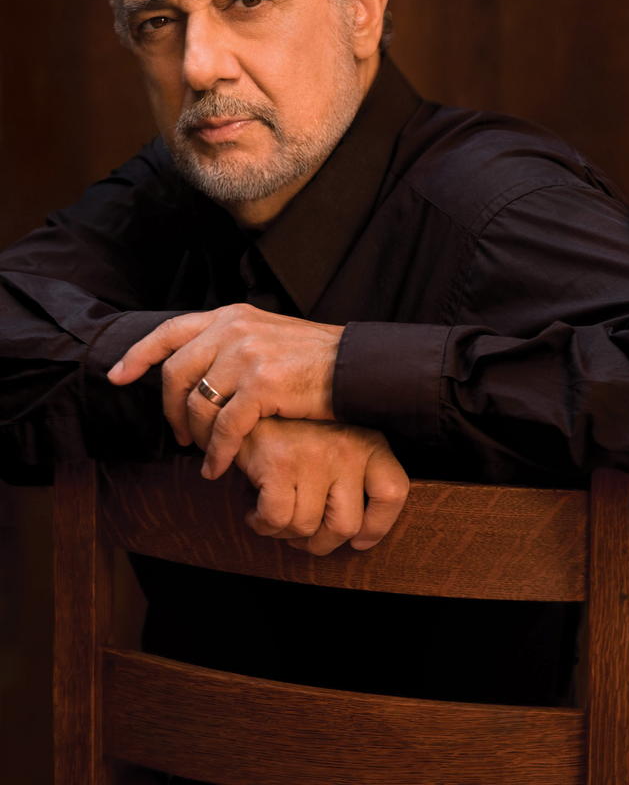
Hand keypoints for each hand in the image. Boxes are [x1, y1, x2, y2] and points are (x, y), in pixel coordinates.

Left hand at [106, 304, 344, 477]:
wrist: (355, 368)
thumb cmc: (315, 359)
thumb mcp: (268, 335)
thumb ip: (232, 342)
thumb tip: (199, 367)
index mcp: (231, 316)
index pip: (170, 330)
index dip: (138, 355)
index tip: (118, 376)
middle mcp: (232, 330)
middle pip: (175, 373)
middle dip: (170, 411)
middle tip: (180, 436)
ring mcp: (245, 356)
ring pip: (197, 404)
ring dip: (197, 437)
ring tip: (205, 455)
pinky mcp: (261, 385)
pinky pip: (224, 427)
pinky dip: (218, 453)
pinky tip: (219, 468)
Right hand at [236, 417, 409, 554]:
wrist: (247, 410)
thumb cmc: (293, 437)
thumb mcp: (337, 446)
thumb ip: (354, 480)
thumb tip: (360, 538)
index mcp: (368, 442)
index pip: (392, 492)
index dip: (377, 526)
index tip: (359, 541)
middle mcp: (347, 448)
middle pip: (346, 525)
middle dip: (319, 542)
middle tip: (303, 534)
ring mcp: (314, 456)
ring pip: (306, 527)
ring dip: (286, 533)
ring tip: (276, 516)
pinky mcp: (280, 464)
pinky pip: (277, 520)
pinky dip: (263, 525)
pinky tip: (256, 512)